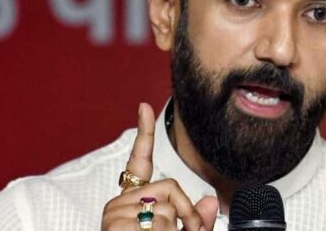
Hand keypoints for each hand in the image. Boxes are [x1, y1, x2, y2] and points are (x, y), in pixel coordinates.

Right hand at [102, 103, 218, 230]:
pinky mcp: (114, 226)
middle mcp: (120, 204)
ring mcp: (116, 214)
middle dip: (186, 213)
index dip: (145, 134)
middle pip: (170, 187)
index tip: (144, 107)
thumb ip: (194, 220)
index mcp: (133, 203)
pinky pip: (160, 224)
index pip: (139, 163)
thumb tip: (211, 202)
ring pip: (169, 210)